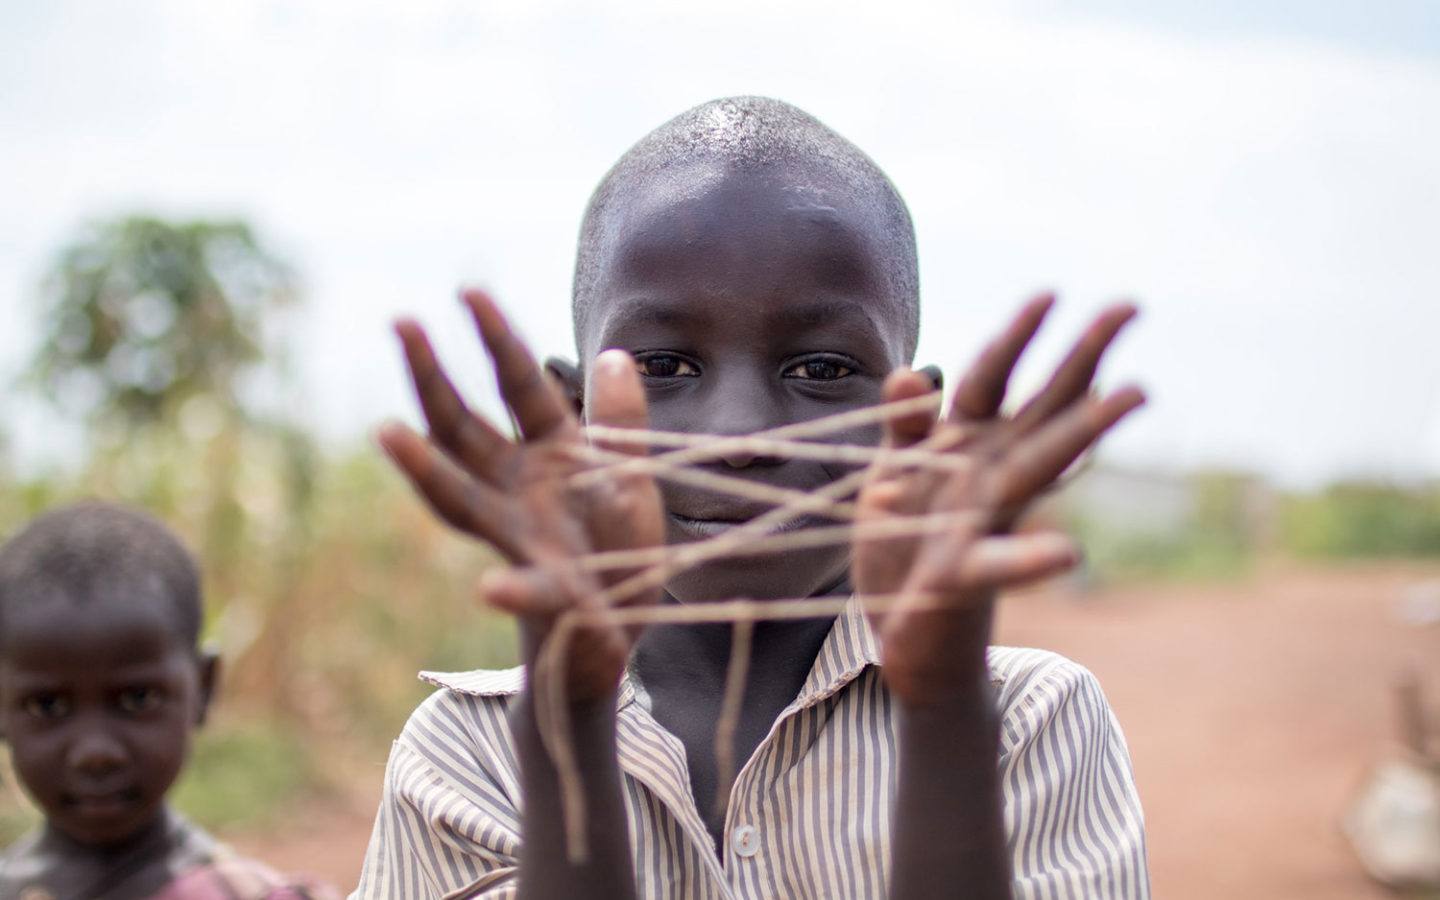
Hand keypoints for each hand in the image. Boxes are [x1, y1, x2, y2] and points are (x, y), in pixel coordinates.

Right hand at [377, 289, 663, 701]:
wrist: (622, 616)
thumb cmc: (618, 536)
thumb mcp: (630, 470)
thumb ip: (620, 420)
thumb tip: (615, 354)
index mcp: (548, 449)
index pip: (517, 384)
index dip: (496, 338)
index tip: (467, 289)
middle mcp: (517, 487)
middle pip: (464, 428)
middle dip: (433, 378)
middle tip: (402, 324)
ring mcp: (521, 537)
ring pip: (462, 500)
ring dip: (425, 469)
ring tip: (388, 432)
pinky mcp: (547, 592)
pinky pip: (525, 590)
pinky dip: (510, 591)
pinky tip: (490, 590)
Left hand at [853, 295, 1143, 706]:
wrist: (906, 637)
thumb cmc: (904, 546)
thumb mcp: (890, 474)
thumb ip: (904, 426)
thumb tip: (914, 371)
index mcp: (964, 445)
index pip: (993, 378)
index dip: (1017, 337)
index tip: (1052, 294)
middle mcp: (986, 475)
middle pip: (1041, 404)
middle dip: (1082, 354)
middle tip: (1131, 306)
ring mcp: (982, 521)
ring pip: (1038, 466)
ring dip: (1084, 428)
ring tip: (1134, 393)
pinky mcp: (962, 576)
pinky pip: (998, 564)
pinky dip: (1030, 558)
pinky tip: (1070, 551)